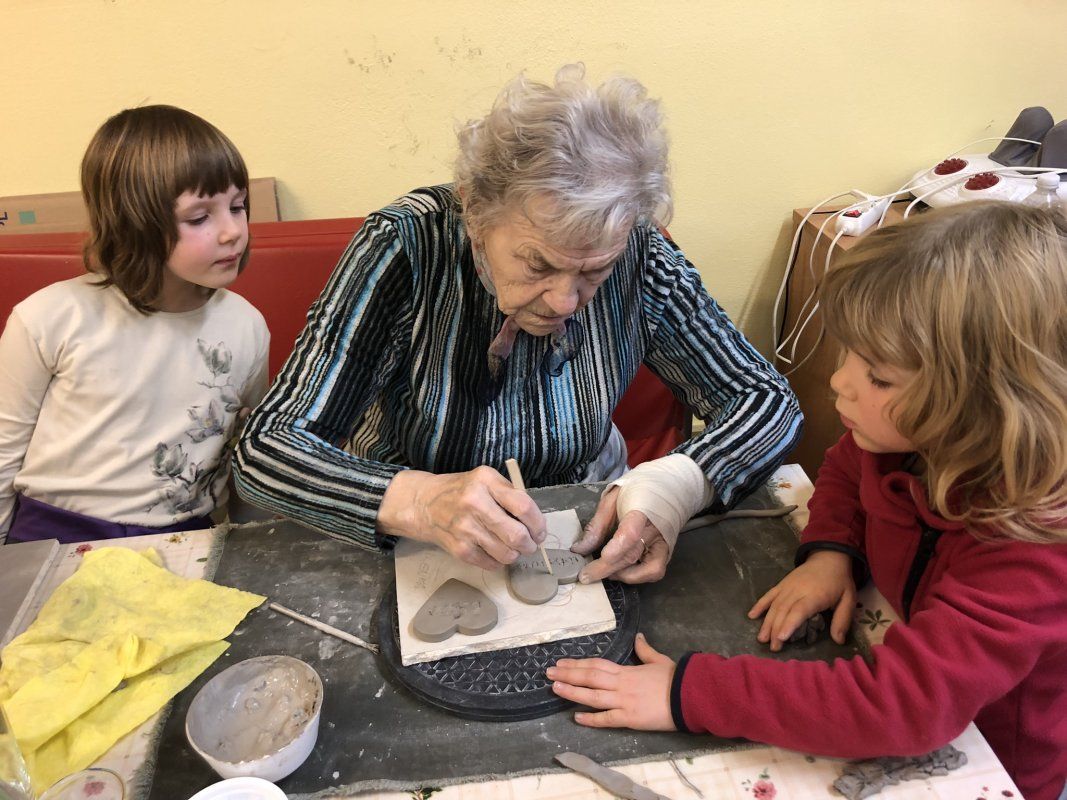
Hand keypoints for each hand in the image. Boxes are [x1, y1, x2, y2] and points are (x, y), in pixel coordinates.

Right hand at [378, 467, 545, 569]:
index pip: (523, 506)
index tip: (539, 531)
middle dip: (530, 544)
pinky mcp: (460, 549)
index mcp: (486, 481)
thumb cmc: (462, 491)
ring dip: (515, 554)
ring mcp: (466, 528)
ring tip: (511, 547)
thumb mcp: (485, 480)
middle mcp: (475, 503)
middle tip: (530, 544)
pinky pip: (492, 564)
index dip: (538, 523)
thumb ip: (510, 495)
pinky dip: (499, 561)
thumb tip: (536, 523)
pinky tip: (494, 551)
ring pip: (507, 554)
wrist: (423, 504)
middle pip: (517, 535)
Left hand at [547, 633, 675, 729]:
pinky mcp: (630, 718)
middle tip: (548, 672)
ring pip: (593, 696)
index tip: (562, 662)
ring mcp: (624, 701)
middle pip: (590, 677)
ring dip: (572, 692)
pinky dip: (591, 719)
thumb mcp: (660, 660)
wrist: (690, 696)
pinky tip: (576, 718)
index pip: (597, 665)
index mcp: (627, 670)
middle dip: (568, 674)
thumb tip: (638, 637)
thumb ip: (645, 650)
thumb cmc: (676, 679)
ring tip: (555, 688)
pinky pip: (606, 719)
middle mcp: (621, 684)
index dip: (578, 663)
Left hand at [571, 487, 669, 583]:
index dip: (616, 548)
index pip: (630, 533)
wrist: (664, 487)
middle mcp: (656, 530)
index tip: (601, 557)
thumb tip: (579, 550)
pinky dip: (637, 576)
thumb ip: (596, 525)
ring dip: (623, 575)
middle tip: (585, 575)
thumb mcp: (611, 500)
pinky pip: (655, 572)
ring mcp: (664, 543)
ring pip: (647, 569)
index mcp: (642, 510)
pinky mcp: (666, 552)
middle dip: (606, 568)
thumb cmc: (635, 491)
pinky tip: (620, 571)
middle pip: (632, 555)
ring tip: (604, 571)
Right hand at [748, 550, 854, 651]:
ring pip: (774, 605)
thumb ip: (843, 620)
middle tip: (773, 648)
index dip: (790, 623)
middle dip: (776, 630)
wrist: (828, 557)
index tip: (781, 637)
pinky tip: (751, 615)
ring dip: (767, 622)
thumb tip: (838, 641)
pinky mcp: (782, 584)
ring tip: (762, 638)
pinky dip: (759, 605)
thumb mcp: (848, 599)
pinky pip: (769, 595)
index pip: (800, 610)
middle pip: (784, 610)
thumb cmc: (839, 581)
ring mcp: (787, 586)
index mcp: (815, 595)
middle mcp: (798, 590)